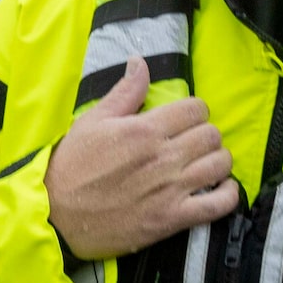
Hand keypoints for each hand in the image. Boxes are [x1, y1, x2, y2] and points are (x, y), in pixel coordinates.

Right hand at [45, 58, 241, 260]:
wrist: (55, 215)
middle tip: (192, 142)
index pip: (196, 108)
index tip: (185, 120)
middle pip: (212, 134)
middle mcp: (162, 158)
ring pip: (220, 164)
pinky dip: (228, 195)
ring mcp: (170, 190)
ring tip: (204, 162)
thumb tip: (140, 62)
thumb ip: (125, 92)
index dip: (194, 111)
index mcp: (144, 130)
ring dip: (217, 160)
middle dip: (206, 134)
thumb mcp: (92, 121)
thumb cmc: (71, 167)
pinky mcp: (172, 220)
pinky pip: (219, 205)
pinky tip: (220, 187)